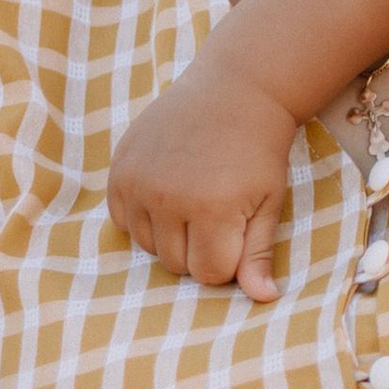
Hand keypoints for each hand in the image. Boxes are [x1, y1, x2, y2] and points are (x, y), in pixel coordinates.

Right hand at [107, 57, 301, 300]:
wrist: (234, 90)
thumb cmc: (259, 151)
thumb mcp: (269, 202)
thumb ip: (258, 253)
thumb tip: (263, 298)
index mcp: (212, 208)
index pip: (208, 274)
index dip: (227, 259)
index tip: (239, 230)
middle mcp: (168, 197)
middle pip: (176, 264)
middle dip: (199, 249)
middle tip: (218, 210)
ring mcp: (138, 182)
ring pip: (148, 247)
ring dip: (170, 235)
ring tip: (194, 197)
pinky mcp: (119, 170)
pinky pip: (124, 222)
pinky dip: (144, 217)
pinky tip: (169, 190)